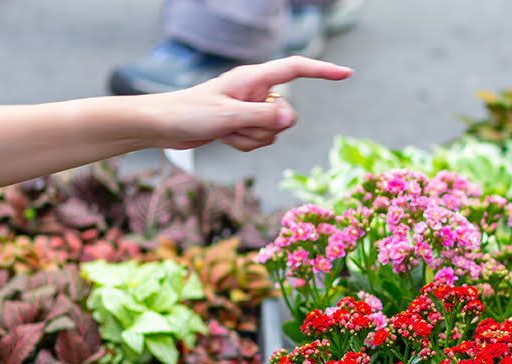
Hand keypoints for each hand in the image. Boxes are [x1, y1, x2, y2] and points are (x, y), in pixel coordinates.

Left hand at [154, 56, 353, 150]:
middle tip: (236, 126)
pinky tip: (224, 137)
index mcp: (253, 78)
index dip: (323, 71)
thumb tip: (292, 118)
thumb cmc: (190, 113)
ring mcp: (251, 108)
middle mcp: (256, 91)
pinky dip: (245, 144)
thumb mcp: (227, 116)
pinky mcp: (245, 123)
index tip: (346, 74)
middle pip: (287, 114)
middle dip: (267, 127)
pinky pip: (262, 141)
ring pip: (274, 131)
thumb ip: (262, 116)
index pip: (296, 69)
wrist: (164, 125)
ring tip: (225, 131)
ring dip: (252, 139)